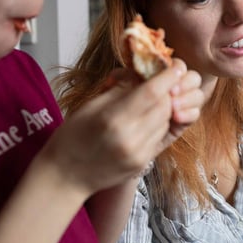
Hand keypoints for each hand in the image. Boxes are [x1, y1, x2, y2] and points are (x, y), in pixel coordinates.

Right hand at [42, 60, 201, 194]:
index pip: (152, 92)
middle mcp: (131, 138)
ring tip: (149, 101)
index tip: (176, 65)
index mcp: (113, 119)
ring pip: (166, 121)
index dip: (169, 76)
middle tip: (160, 81)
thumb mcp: (90, 105)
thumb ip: (121, 89)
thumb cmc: (72, 137)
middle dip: (168, 91)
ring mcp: (139, 154)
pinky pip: (160, 136)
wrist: (65, 177)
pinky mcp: (143, 163)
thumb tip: (144, 72)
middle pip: (165, 106)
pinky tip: (145, 119)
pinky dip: (159, 123)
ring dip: (164, 107)